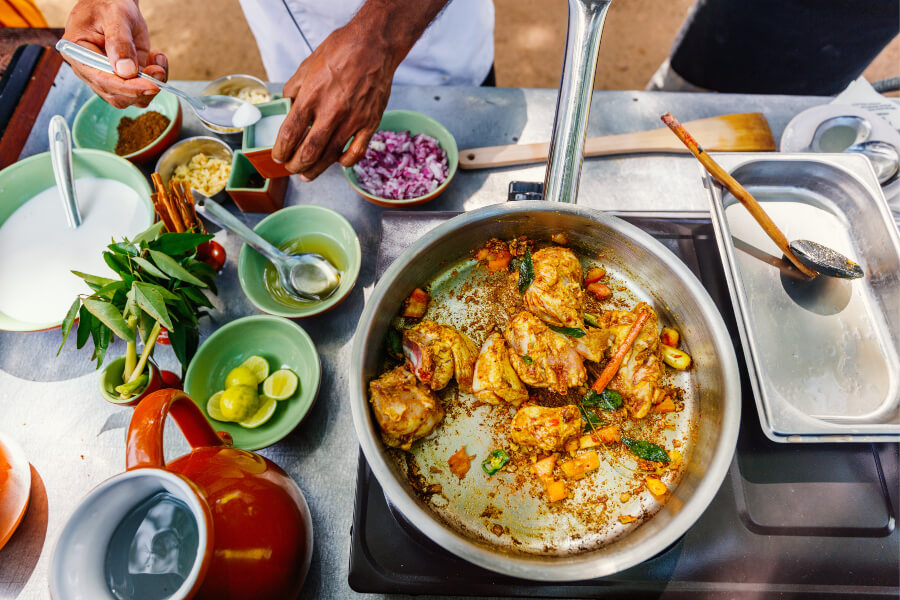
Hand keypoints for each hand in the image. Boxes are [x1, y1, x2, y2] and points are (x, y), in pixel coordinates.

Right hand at [62, 0, 167, 107]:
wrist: (114, 3)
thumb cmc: (108, 5)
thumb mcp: (114, 16)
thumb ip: (119, 42)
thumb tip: (126, 71)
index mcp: (79, 54)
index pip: (103, 80)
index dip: (128, 87)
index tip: (151, 86)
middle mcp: (91, 71)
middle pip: (118, 96)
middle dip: (142, 87)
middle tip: (158, 69)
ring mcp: (109, 77)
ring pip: (132, 98)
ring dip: (152, 83)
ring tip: (158, 59)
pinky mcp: (126, 77)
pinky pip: (143, 89)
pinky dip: (155, 78)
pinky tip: (156, 58)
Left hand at [272, 22, 394, 180]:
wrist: (374, 45)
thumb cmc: (340, 51)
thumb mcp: (307, 65)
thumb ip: (294, 90)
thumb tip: (285, 109)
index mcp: (312, 96)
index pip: (290, 133)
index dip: (281, 150)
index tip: (278, 156)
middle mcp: (331, 111)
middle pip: (309, 151)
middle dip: (295, 165)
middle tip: (290, 168)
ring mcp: (353, 119)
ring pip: (331, 156)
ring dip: (316, 169)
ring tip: (307, 174)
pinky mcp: (370, 123)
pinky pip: (357, 152)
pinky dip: (345, 162)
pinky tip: (337, 161)